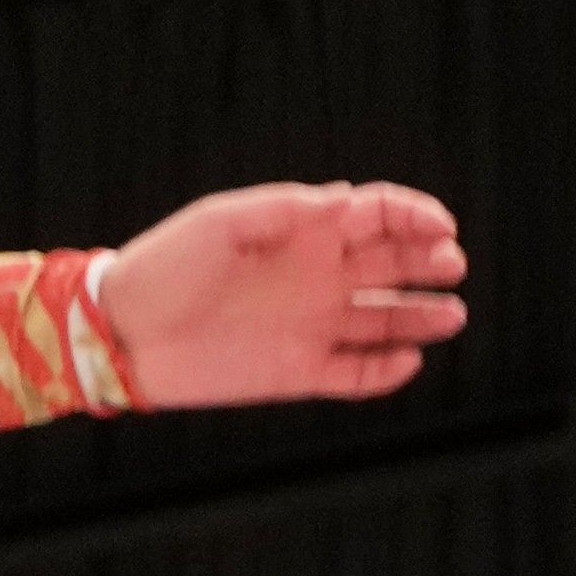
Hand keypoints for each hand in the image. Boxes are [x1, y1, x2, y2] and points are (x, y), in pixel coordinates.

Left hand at [98, 176, 466, 409]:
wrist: (123, 333)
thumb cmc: (167, 267)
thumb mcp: (221, 223)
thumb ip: (284, 211)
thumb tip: (345, 201)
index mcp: (305, 232)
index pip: (378, 217)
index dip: (415, 217)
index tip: (440, 227)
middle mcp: (317, 277)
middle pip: (393, 265)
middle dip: (429, 262)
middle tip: (450, 266)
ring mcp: (310, 325)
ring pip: (384, 321)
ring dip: (421, 318)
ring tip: (452, 316)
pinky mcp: (297, 372)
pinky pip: (354, 374)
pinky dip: (385, 371)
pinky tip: (410, 362)